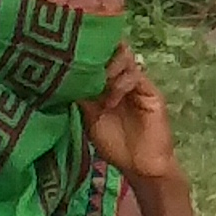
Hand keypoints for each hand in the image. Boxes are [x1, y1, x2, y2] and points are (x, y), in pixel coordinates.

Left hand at [77, 53, 180, 188]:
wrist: (140, 166)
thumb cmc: (115, 145)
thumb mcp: (89, 117)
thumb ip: (81, 95)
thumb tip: (64, 73)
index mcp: (106, 83)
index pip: (98, 55)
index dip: (86, 50)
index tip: (69, 54)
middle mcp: (122, 79)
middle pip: (113, 49)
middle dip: (98, 53)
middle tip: (84, 66)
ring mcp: (137, 84)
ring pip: (124, 57)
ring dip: (108, 66)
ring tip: (97, 82)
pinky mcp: (151, 93)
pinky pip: (135, 76)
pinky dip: (120, 84)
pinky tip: (110, 101)